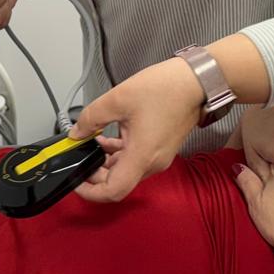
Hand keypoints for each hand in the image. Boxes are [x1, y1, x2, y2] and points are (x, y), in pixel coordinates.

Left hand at [70, 58, 202, 202]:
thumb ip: (92, 118)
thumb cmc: (167, 88)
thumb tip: (77, 132)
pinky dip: (119, 154)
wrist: (196, 81)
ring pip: (125, 171)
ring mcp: (158, 158)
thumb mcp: (118, 98)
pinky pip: (135, 160)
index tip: (76, 180)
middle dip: (95, 173)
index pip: (113, 192)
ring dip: (106, 162)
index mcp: (142, 156)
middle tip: (80, 156)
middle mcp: (152, 163)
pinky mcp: (160, 150)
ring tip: (91, 143)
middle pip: (117, 182)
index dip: (90, 191)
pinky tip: (107, 139)